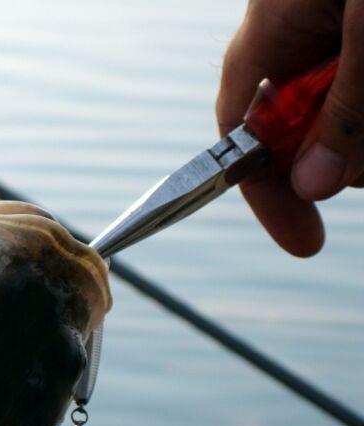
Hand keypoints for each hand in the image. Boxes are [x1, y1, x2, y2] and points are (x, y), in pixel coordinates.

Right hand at [216, 0, 363, 255]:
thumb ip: (348, 109)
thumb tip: (315, 185)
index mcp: (276, 23)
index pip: (241, 126)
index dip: (263, 186)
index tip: (302, 234)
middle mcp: (305, 30)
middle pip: (306, 125)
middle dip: (350, 153)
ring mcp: (345, 32)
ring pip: (355, 110)